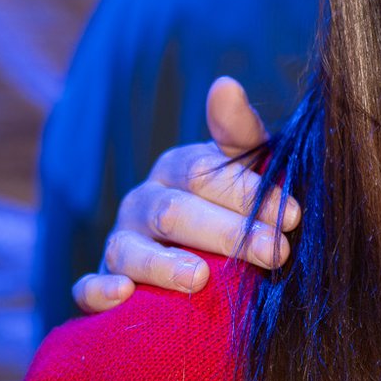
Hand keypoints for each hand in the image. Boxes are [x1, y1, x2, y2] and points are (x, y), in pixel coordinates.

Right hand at [71, 78, 300, 313]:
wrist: (210, 257)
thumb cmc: (234, 206)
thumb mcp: (244, 167)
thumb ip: (240, 133)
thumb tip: (225, 85)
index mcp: (177, 170)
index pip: (205, 173)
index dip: (248, 193)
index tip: (292, 215)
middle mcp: (143, 202)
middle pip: (174, 212)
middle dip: (226, 233)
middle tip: (274, 253)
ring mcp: (121, 243)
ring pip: (130, 250)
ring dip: (162, 265)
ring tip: (198, 279)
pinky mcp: (105, 282)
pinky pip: (88, 287)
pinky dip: (100, 291)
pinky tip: (122, 295)